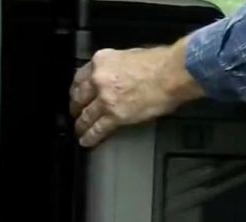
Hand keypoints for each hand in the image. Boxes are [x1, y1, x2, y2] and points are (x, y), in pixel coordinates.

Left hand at [69, 39, 203, 146]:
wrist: (170, 74)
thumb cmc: (160, 63)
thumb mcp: (130, 55)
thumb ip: (118, 67)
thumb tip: (119, 76)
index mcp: (102, 61)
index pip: (80, 76)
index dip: (76, 88)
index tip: (77, 93)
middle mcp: (99, 79)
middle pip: (79, 96)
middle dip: (75, 107)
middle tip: (75, 113)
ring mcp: (105, 99)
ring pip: (86, 115)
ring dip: (81, 124)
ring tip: (79, 130)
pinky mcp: (115, 116)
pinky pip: (98, 129)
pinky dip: (90, 137)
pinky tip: (86, 141)